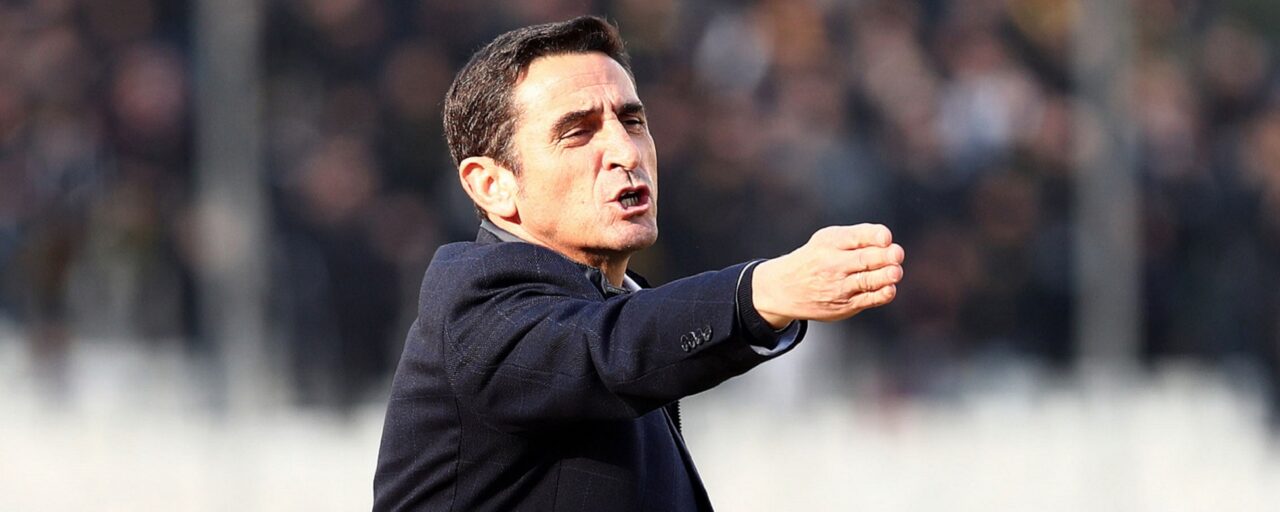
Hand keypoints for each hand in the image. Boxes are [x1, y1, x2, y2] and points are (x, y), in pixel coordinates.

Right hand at [752, 224, 903, 328]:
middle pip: (863, 259)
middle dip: (883, 257)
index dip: (873, 236)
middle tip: (897, 254)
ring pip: (866, 281)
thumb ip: (859, 238)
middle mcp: (833, 263)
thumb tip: (890, 245)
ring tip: (896, 272)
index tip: (885, 237)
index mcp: (831, 242)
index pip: (855, 236)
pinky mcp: (843, 305)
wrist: (785, 288)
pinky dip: (880, 295)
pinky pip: (866, 300)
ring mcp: (838, 286)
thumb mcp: (828, 240)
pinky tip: (890, 289)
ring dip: (884, 277)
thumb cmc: (817, 258)